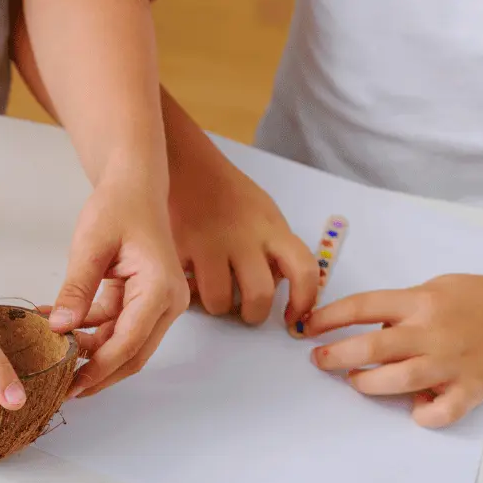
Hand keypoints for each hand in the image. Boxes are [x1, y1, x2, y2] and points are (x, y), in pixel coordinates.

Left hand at [50, 172, 189, 397]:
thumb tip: (60, 327)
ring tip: (51, 360)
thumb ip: (76, 289)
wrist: (133, 187)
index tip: (70, 387)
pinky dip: (88, 334)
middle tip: (61, 391)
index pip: (128, 343)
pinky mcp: (142, 302)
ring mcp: (157, 304)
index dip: (98, 369)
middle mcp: (168, 303)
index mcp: (160, 289)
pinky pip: (115, 328)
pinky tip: (56, 330)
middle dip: (97, 375)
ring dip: (89, 355)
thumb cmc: (118, 207)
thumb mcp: (90, 246)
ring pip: (124, 346)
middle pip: (132, 355)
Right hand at [168, 132, 318, 329]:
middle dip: (253, 314)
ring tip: (212, 295)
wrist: (186, 167)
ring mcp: (209, 245)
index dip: (304, 300)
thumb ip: (275, 247)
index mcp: (272, 228)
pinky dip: (189, 293)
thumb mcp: (264, 213)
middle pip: (259, 295)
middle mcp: (245, 237)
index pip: (304, 270)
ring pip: (219, 301)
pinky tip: (190, 279)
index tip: (293, 315)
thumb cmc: (228, 195)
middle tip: (245, 311)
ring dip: (218, 306)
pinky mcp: (178, 250)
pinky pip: (186, 290)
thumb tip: (281, 285)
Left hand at [305, 271, 482, 427]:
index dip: (328, 319)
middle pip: (371, 349)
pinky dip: (421, 414)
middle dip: (335, 356)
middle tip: (320, 360)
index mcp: (423, 301)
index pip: (363, 307)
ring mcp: (453, 362)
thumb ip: (404, 308)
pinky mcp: (472, 389)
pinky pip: (437, 413)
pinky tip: (415, 407)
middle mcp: (435, 331)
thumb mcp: (440, 288)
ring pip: (396, 382)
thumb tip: (366, 330)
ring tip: (357, 380)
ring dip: (367, 384)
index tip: (307, 328)